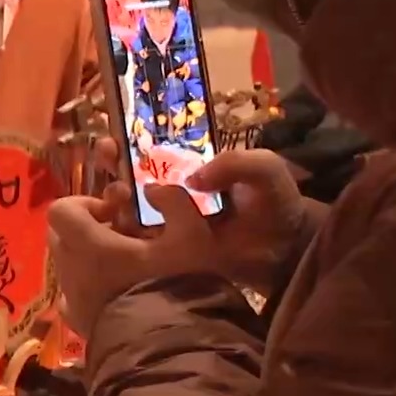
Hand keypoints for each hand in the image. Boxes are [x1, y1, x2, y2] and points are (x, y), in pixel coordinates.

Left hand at [48, 183, 215, 337]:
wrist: (172, 348)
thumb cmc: (178, 286)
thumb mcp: (191, 236)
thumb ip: (174, 202)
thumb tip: (152, 189)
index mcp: (88, 245)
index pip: (61, 210)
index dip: (85, 203)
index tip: (115, 212)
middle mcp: (71, 269)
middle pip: (61, 234)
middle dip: (87, 227)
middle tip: (123, 233)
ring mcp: (71, 298)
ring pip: (67, 264)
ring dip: (89, 256)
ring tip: (126, 264)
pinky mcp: (78, 323)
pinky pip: (73, 294)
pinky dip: (88, 286)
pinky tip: (117, 291)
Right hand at [98, 138, 310, 287]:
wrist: (288, 255)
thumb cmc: (276, 206)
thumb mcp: (265, 172)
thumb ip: (237, 163)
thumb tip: (193, 180)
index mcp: (191, 169)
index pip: (151, 150)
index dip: (128, 142)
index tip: (115, 138)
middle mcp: (171, 195)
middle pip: (128, 174)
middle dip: (111, 162)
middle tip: (107, 154)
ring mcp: (165, 227)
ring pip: (124, 209)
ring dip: (112, 199)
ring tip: (117, 194)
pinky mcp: (165, 257)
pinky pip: (135, 245)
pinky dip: (121, 236)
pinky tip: (120, 226)